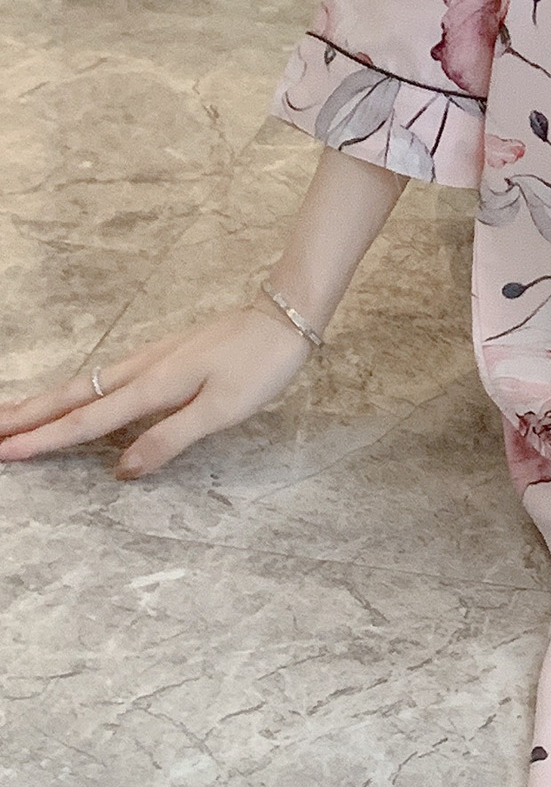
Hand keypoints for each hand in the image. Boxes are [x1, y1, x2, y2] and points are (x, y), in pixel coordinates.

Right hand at [0, 302, 315, 479]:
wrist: (286, 315)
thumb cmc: (260, 364)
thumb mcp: (222, 409)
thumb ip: (170, 439)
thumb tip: (121, 472)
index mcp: (152, 387)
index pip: (86, 421)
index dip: (44, 440)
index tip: (4, 453)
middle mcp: (143, 370)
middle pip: (73, 397)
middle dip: (28, 416)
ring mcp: (153, 359)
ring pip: (87, 384)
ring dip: (48, 402)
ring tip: (14, 415)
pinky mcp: (167, 355)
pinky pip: (108, 377)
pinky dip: (79, 390)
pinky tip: (79, 395)